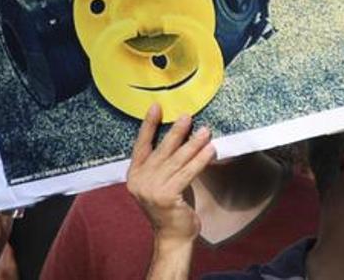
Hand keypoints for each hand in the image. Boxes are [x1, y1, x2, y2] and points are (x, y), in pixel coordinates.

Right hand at [127, 103, 215, 247]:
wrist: (172, 236)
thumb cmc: (170, 206)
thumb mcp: (159, 182)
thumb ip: (162, 163)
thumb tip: (180, 135)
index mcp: (134, 175)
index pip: (141, 145)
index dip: (148, 126)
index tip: (155, 107)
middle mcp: (139, 181)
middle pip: (161, 150)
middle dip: (176, 131)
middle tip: (188, 116)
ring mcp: (151, 189)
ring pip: (176, 160)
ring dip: (192, 144)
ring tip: (205, 131)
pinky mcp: (166, 196)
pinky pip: (186, 173)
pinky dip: (199, 160)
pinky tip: (210, 150)